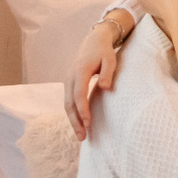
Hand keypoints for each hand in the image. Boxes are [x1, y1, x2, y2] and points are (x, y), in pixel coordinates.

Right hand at [65, 21, 123, 141]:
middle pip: (69, 103)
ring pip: (67, 104)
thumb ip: (107, 73)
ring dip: (73, 120)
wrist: (94, 40)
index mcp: (80, 71)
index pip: (79, 94)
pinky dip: (73, 114)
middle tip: (82, 137)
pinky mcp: (69, 84)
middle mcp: (70, 77)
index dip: (83, 109)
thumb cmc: (104, 51)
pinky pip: (68, 101)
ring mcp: (68, 81)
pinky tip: (79, 124)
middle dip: (75, 121)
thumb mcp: (110, 59)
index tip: (88, 123)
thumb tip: (105, 88)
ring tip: (81, 135)